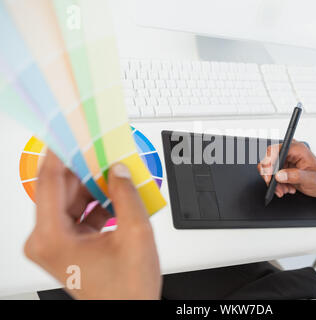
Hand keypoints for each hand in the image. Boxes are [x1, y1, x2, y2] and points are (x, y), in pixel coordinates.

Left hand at [24, 151, 160, 299]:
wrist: (129, 311)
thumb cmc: (126, 289)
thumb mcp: (135, 234)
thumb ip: (127, 195)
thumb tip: (119, 170)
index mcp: (52, 238)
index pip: (49, 181)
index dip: (62, 153)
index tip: (72, 133)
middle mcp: (46, 239)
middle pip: (61, 189)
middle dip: (84, 168)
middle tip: (102, 149)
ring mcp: (55, 242)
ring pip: (71, 199)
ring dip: (93, 185)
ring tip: (114, 171)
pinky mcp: (66, 243)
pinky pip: (78, 212)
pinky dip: (96, 201)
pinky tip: (115, 194)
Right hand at [257, 141, 315, 197]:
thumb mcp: (310, 179)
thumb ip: (295, 176)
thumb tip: (279, 175)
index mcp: (297, 149)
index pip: (276, 150)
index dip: (269, 162)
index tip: (269, 175)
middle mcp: (290, 151)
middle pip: (269, 159)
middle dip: (270, 175)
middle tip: (274, 186)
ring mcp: (285, 159)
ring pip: (269, 168)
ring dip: (273, 182)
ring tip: (284, 190)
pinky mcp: (282, 166)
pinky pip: (272, 174)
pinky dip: (276, 184)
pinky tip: (285, 188)